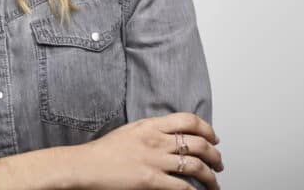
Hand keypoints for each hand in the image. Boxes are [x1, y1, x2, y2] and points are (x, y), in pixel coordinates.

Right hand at [71, 112, 223, 189]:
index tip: (213, 138)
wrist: (85, 165)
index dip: (207, 129)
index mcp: (150, 125)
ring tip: (214, 183)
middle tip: (218, 163)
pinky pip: (183, 187)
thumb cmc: (103, 151)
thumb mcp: (130, 130)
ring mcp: (155, 160)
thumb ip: (152, 131)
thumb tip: (170, 136)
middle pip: (198, 143)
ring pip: (196, 166)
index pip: (188, 120)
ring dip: (211, 177)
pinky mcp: (151, 180)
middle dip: (215, 155)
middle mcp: (156, 140)